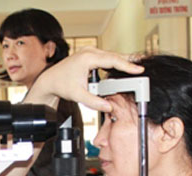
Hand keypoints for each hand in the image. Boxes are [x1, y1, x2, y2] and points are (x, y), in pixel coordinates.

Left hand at [27, 47, 143, 111]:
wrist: (50, 80)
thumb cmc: (61, 85)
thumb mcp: (78, 95)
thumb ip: (94, 102)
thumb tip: (108, 107)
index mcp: (87, 58)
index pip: (112, 60)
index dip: (127, 65)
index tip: (138, 69)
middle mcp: (89, 52)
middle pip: (114, 56)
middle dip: (128, 62)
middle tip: (141, 69)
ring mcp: (89, 51)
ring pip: (111, 55)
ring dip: (122, 62)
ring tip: (135, 68)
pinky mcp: (89, 54)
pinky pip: (106, 57)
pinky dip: (114, 62)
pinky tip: (122, 66)